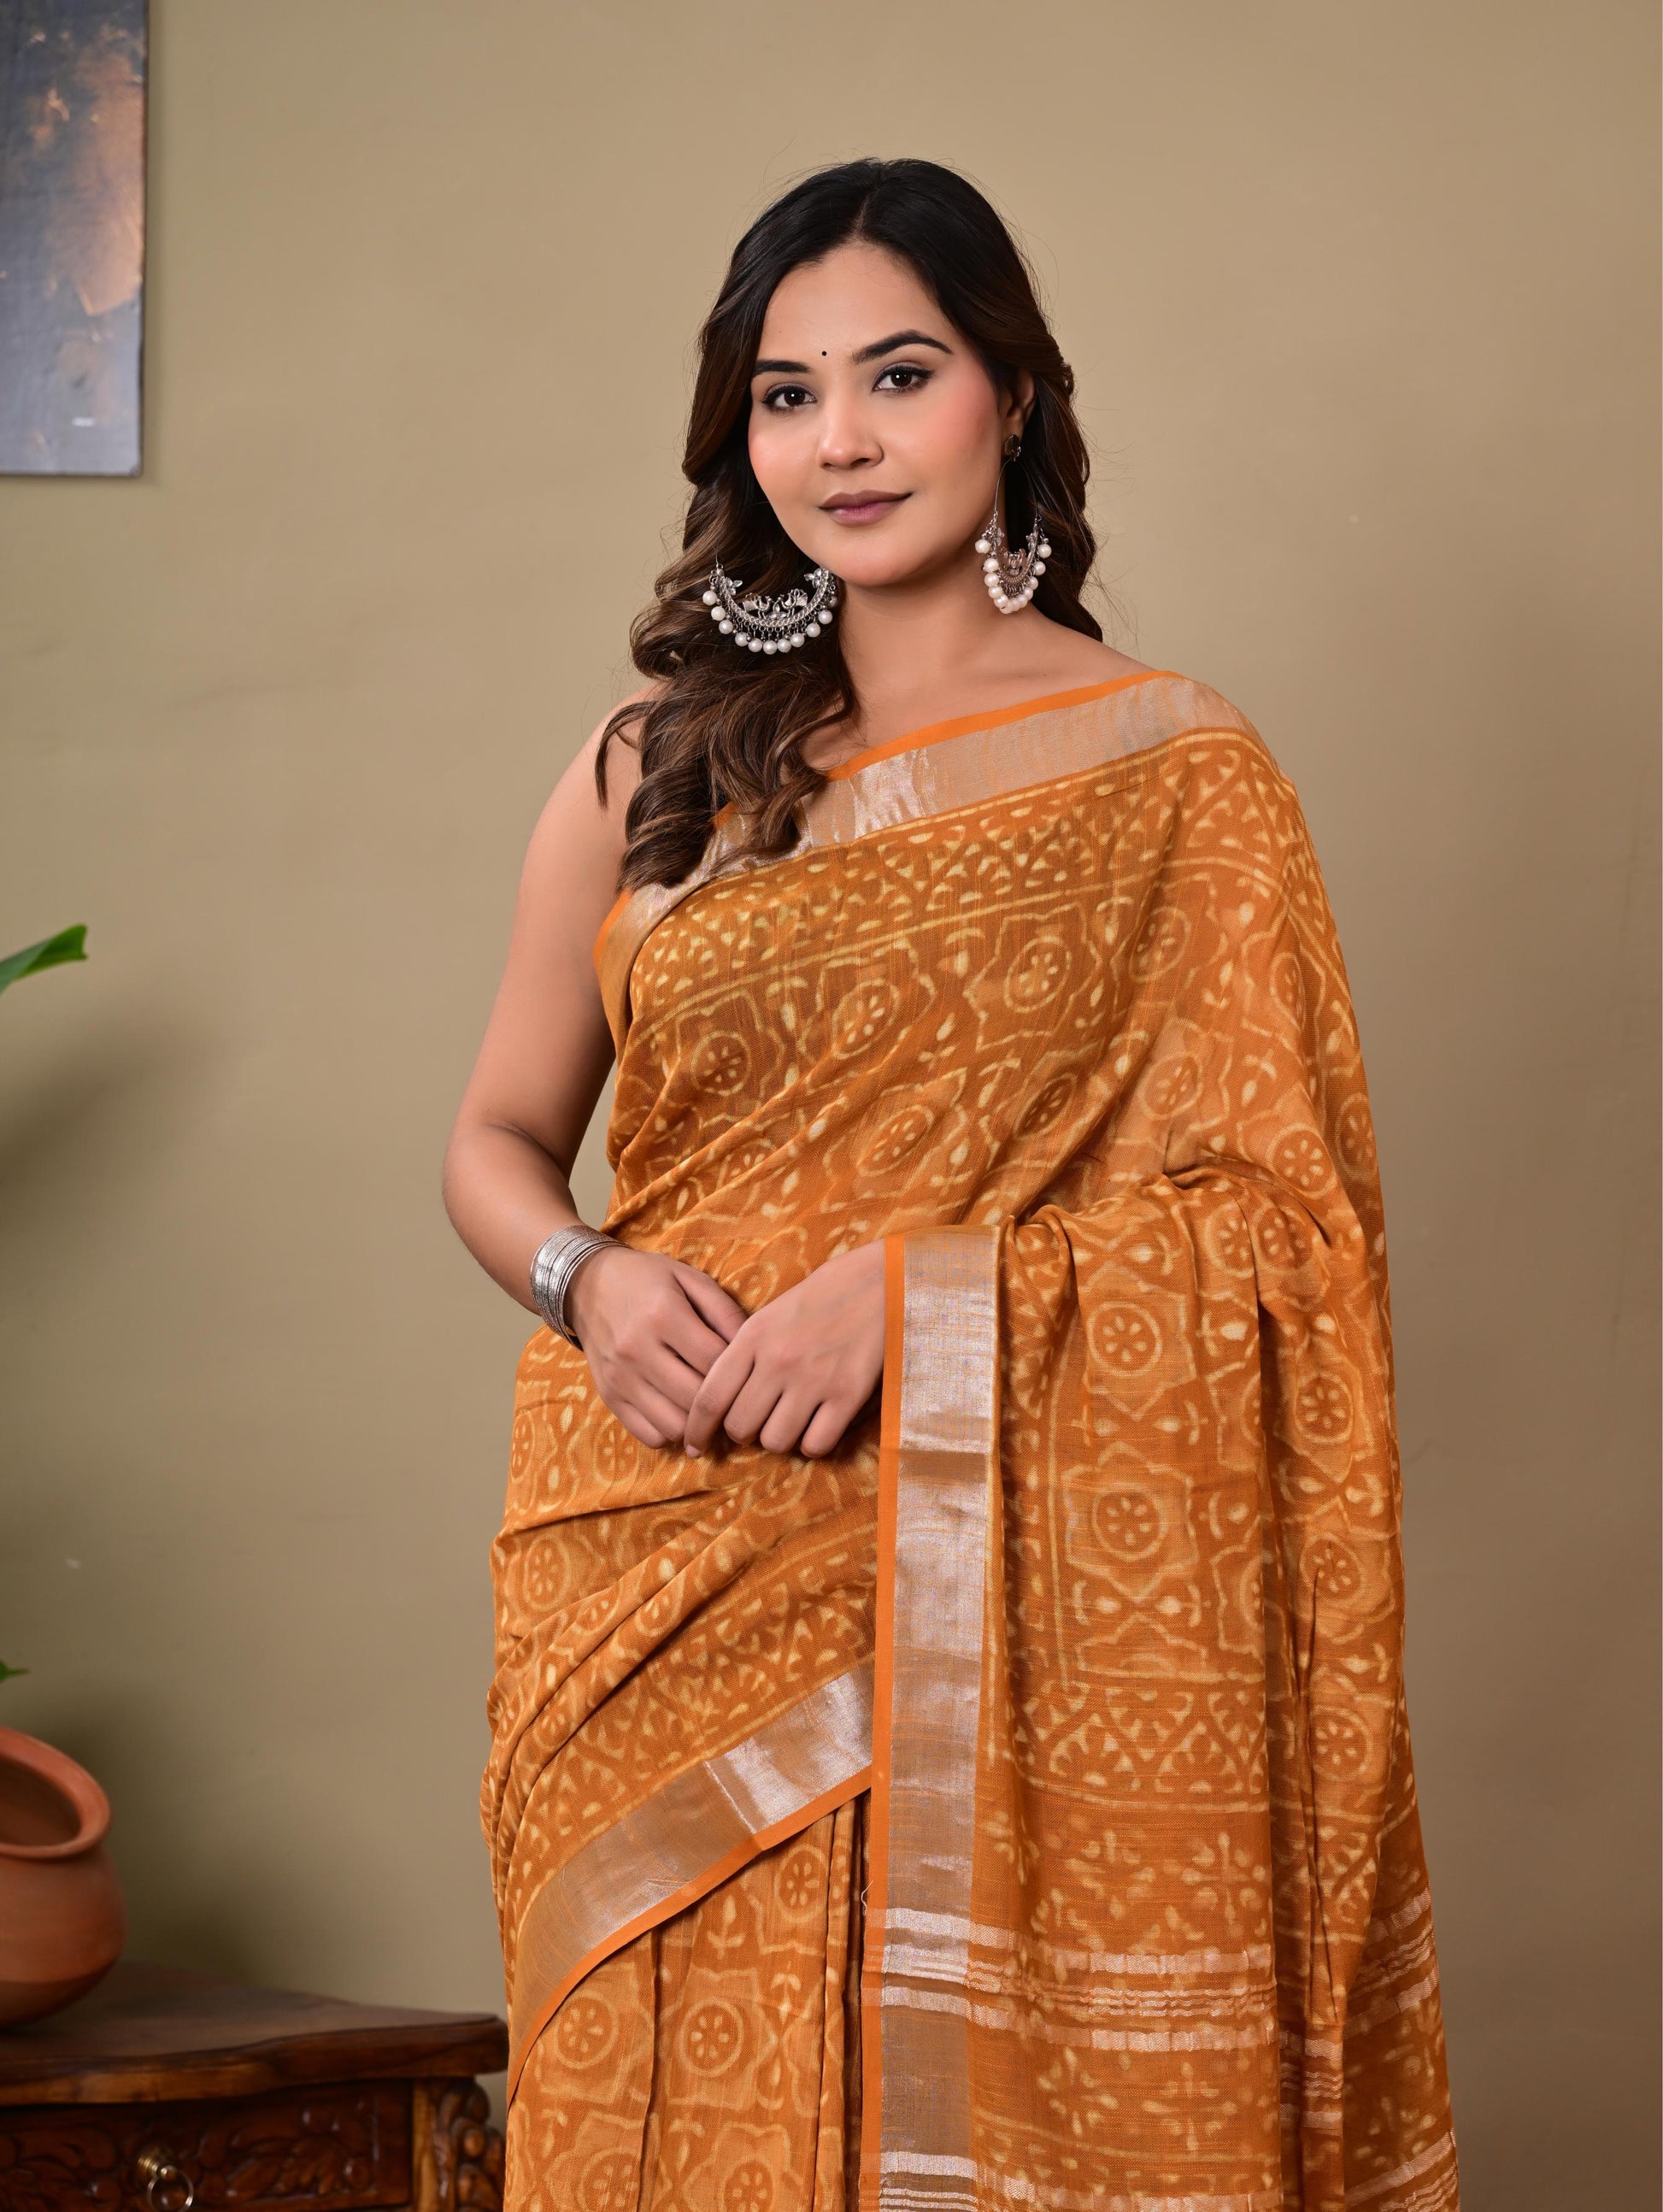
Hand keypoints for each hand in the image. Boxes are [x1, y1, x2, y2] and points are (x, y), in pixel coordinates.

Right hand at [565, 1245, 747, 1449]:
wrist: (586, 1284)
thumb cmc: (647, 1279)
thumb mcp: (689, 1278)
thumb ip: (725, 1311)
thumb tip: (754, 1350)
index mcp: (664, 1315)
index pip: (715, 1362)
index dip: (739, 1371)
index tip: (748, 1371)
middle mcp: (638, 1350)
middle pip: (696, 1399)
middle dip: (722, 1402)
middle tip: (733, 1396)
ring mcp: (620, 1378)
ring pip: (674, 1426)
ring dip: (697, 1422)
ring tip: (705, 1405)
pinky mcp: (609, 1397)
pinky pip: (649, 1435)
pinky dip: (670, 1431)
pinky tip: (678, 1410)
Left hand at [682, 1241, 885, 1460]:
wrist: (879, 1281)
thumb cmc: (822, 1297)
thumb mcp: (770, 1315)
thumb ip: (744, 1354)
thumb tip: (720, 1402)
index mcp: (753, 1337)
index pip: (709, 1398)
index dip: (696, 1430)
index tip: (693, 1445)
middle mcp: (778, 1361)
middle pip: (740, 1427)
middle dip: (744, 1432)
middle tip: (757, 1421)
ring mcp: (814, 1380)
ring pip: (775, 1442)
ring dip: (779, 1438)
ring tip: (791, 1419)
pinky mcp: (848, 1395)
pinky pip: (816, 1445)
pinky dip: (813, 1443)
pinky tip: (819, 1424)